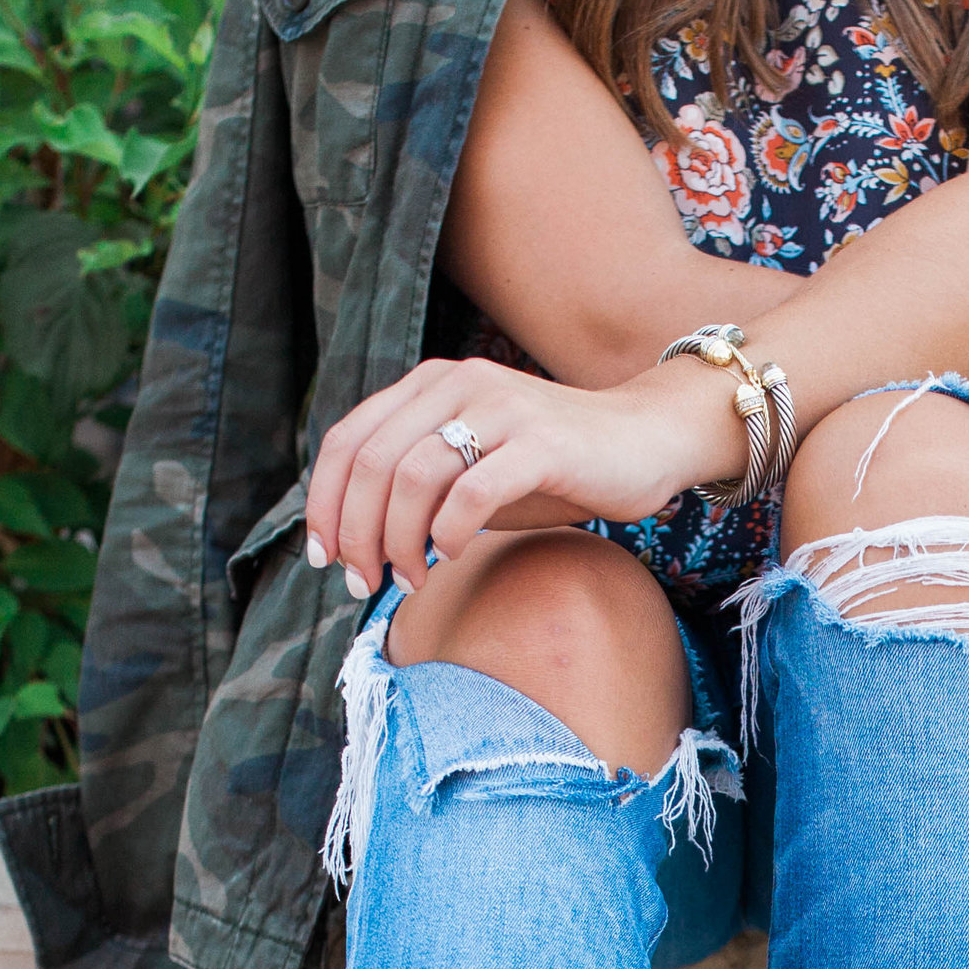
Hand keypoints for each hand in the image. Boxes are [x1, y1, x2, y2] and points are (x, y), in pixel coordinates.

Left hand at [300, 354, 749, 596]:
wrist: (645, 442)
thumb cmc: (554, 466)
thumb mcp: (473, 469)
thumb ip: (418, 488)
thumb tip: (359, 543)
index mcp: (431, 385)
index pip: (348, 441)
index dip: (324, 504)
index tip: (326, 558)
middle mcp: (458, 385)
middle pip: (373, 462)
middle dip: (357, 533)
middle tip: (365, 582)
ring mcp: (500, 408)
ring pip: (413, 476)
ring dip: (400, 540)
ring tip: (411, 579)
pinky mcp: (541, 442)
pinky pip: (472, 491)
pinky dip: (449, 533)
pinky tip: (452, 558)